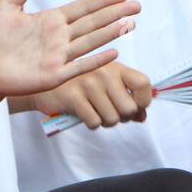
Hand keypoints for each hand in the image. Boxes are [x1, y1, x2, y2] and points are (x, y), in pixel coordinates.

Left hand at [0, 0, 139, 97]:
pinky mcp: (54, 76)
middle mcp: (60, 37)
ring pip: (90, 42)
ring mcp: (59, 57)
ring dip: (110, 33)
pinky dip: (96, 60)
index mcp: (52, 20)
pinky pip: (79, 67)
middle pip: (93, 23)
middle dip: (115, 13)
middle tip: (137, 5)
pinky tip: (113, 52)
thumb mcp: (6, 8)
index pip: (83, 8)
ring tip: (130, 24)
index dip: (102, 0)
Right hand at [29, 63, 151, 128]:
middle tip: (109, 111)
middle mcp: (104, 72)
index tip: (135, 107)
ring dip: (105, 122)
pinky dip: (91, 123)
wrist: (47, 84)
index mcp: (116, 67)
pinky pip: (94, 122)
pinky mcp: (74, 97)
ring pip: (112, 119)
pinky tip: (84, 113)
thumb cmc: (82, 85)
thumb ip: (127, 98)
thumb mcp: (107, 85)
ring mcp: (89, 84)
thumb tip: (142, 116)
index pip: (144, 83)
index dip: (143, 101)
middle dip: (122, 118)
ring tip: (95, 110)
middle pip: (129, 108)